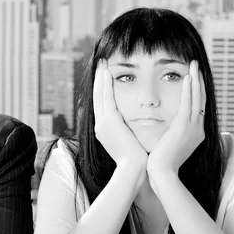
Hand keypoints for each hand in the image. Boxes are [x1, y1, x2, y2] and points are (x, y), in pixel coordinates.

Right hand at [93, 59, 146, 182]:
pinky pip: (105, 98)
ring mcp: (102, 123)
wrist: (133, 170)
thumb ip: (128, 133)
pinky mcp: (108, 121)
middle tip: (101, 64)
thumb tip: (132, 128)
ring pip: (99, 95)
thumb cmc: (136, 161)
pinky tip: (107, 72)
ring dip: (100, 78)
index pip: (102, 105)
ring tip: (102, 63)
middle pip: (97, 97)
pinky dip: (105, 85)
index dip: (102, 90)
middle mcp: (100, 125)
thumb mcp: (129, 145)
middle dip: (99, 80)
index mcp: (105, 131)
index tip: (105, 76)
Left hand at [147, 60, 205, 177]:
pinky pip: (188, 104)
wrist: (161, 174)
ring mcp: (193, 128)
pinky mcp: (184, 127)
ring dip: (196, 80)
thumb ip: (170, 135)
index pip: (198, 107)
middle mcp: (198, 129)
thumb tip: (165, 129)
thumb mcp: (168, 146)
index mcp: (195, 133)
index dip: (196, 92)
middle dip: (199, 81)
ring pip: (197, 98)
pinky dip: (189, 90)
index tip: (194, 78)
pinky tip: (188, 77)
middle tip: (197, 66)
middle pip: (201, 99)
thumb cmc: (160, 164)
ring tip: (194, 65)